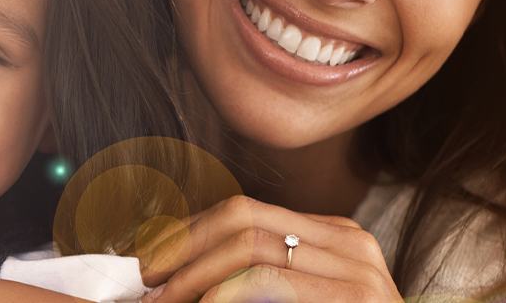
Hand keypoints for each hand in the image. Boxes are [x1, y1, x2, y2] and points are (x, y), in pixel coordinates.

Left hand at [139, 195, 400, 302]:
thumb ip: (254, 284)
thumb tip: (177, 278)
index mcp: (332, 237)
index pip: (244, 212)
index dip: (189, 233)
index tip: (153, 262)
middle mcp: (348, 241)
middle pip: (242, 217)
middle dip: (184, 246)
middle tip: (148, 281)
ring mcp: (357, 267)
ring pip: (250, 242)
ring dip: (194, 274)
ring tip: (165, 300)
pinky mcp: (354, 297)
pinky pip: (270, 279)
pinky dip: (226, 292)